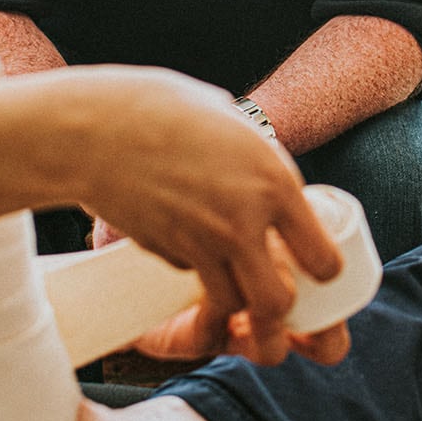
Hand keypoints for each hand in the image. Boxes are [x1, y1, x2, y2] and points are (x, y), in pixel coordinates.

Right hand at [70, 67, 342, 365]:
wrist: (98, 128)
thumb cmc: (168, 109)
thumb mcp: (235, 124)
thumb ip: (263, 161)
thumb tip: (280, 187)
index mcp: (274, 182)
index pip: (322, 257)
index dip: (323, 270)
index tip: (316, 268)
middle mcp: (243, 222)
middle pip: (277, 304)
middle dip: (278, 310)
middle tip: (273, 293)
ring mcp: (201, 243)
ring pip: (231, 306)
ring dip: (234, 302)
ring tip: (231, 281)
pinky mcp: (165, 253)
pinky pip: (190, 278)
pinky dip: (193, 273)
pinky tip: (187, 244)